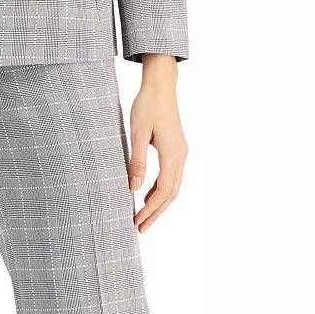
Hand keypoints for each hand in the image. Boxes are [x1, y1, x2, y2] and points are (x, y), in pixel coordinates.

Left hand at [128, 54, 187, 232]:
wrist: (161, 85)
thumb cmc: (147, 106)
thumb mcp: (137, 133)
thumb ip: (137, 161)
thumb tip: (133, 188)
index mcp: (173, 154)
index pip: (164, 191)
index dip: (151, 209)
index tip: (138, 221)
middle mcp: (181, 156)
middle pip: (171, 194)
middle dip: (156, 212)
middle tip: (140, 228)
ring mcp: (181, 152)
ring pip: (172, 186)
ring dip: (158, 203)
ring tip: (143, 217)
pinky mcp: (176, 149)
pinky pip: (170, 176)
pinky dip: (159, 189)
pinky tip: (146, 195)